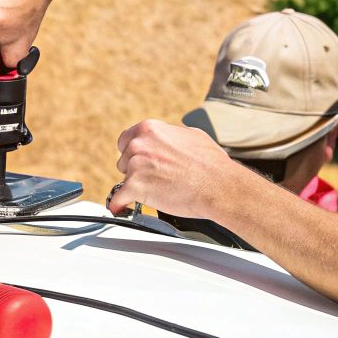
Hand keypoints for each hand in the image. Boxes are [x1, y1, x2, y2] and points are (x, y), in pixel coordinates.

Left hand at [107, 119, 254, 220]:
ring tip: (158, 190)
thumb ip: (170, 137)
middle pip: (124, 160)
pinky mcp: (134, 186)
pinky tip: (121, 208)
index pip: (126, 140)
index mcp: (150, 129)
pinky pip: (118, 198)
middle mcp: (139, 144)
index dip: (134, 153)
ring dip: (136, 185)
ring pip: (125, 178)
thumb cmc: (211, 165)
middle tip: (156, 177)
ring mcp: (136, 165)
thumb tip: (166, 140)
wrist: (219, 186)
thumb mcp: (191, 136)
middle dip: (137, 169)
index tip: (139, 161)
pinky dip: (120, 205)